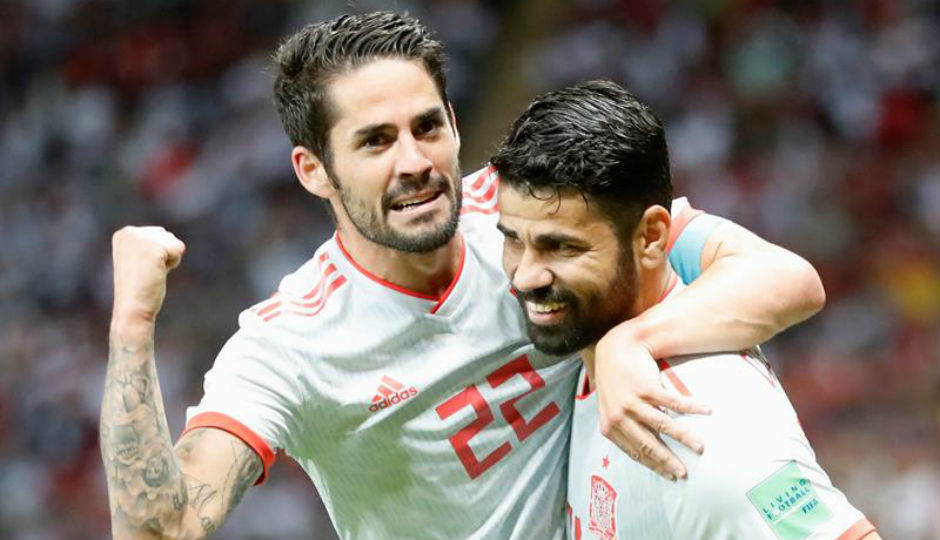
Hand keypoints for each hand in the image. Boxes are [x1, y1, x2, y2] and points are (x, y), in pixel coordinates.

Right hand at [111, 226, 185, 338]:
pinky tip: (158, 273)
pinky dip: (173, 263)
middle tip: (148, 273)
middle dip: (164, 255)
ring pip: (174, 242)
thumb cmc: (140, 288)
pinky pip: (179, 249)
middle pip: (167, 236)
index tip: (142, 269)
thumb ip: (151, 245)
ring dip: (169, 260)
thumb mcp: (141, 260)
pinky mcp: (153, 248)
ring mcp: (140, 239)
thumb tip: (171, 241)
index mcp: (124, 234)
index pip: (158, 234)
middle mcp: (129, 232)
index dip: (157, 255)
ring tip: (152, 273)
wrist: (132, 309)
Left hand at [593, 331, 710, 480]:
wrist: (616, 348)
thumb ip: (623, 426)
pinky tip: (706, 410)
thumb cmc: (615, 380)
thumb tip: (644, 448)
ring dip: (685, 438)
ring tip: (700, 447)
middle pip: (649, 445)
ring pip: (663, 426)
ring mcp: (633, 402)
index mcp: (611, 426)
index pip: (636, 452)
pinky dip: (692, 408)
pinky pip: (673, 403)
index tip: (670, 475)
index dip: (654, 465)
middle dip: (668, 461)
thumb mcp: (612, 407)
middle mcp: (620, 417)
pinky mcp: (647, 387)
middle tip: (684, 472)